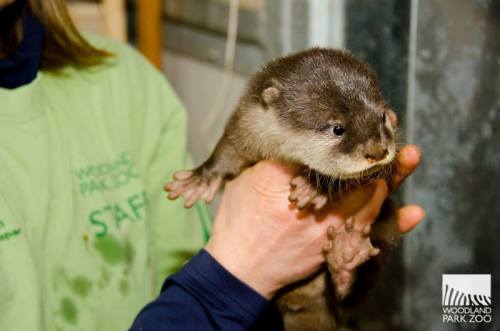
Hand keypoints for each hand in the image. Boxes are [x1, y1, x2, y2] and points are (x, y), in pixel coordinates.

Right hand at [205, 145, 423, 298]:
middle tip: (392, 124)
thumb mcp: (246, 180)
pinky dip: (392, 222)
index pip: (319, 146)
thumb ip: (271, 158)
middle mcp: (309, 200)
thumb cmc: (239, 219)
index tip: (364, 114)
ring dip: (391, 175)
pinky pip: (366, 233)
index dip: (345, 128)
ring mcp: (324, 225)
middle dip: (374, 147)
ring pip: (365, 197)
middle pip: (350, 169)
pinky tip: (412, 212)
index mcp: (283, 177)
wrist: (240, 266)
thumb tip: (294, 137)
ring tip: (410, 155)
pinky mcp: (331, 246)